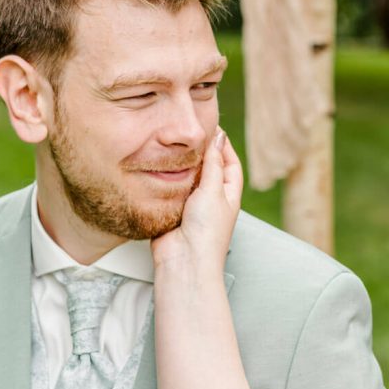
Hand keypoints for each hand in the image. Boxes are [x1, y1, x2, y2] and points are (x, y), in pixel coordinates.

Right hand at [151, 128, 243, 272]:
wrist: (184, 261)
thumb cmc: (206, 231)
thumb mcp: (213, 191)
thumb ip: (213, 164)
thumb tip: (218, 138)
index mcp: (229, 194)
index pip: (229, 163)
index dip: (222, 145)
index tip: (211, 127)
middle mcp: (212, 199)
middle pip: (208, 169)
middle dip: (200, 152)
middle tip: (188, 133)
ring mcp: (192, 206)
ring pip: (187, 178)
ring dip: (181, 165)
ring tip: (172, 145)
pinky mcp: (173, 211)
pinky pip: (170, 190)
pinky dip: (166, 179)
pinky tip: (158, 167)